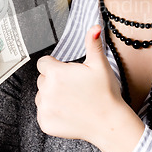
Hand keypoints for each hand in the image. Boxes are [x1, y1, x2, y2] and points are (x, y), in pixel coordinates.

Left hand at [36, 25, 143, 151]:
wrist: (109, 123)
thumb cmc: (105, 93)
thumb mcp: (99, 65)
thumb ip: (92, 44)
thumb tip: (94, 27)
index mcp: (56, 73)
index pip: (43, 63)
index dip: (55, 66)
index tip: (67, 73)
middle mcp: (46, 90)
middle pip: (42, 79)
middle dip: (54, 81)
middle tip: (73, 87)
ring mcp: (44, 108)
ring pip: (42, 96)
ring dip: (52, 96)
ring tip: (72, 100)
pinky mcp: (45, 123)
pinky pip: (43, 112)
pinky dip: (52, 112)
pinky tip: (68, 112)